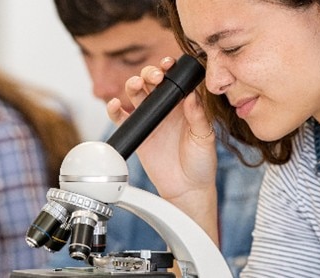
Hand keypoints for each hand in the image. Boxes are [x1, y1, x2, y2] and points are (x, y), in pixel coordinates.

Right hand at [107, 57, 219, 242]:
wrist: (187, 189)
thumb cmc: (200, 162)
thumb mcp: (205, 137)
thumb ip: (198, 117)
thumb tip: (192, 97)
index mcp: (184, 105)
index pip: (173, 79)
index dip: (169, 68)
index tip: (168, 64)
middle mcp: (166, 108)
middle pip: (151, 82)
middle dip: (149, 73)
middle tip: (154, 77)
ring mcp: (150, 119)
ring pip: (136, 94)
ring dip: (132, 85)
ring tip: (134, 86)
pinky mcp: (138, 133)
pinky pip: (122, 117)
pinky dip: (114, 109)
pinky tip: (115, 104)